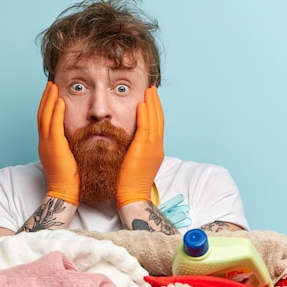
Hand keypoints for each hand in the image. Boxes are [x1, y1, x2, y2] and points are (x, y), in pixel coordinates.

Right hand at [37, 82, 79, 204]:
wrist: (64, 193)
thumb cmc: (71, 180)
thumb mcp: (69, 159)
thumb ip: (71, 147)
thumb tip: (79, 139)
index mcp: (47, 145)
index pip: (45, 120)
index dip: (48, 106)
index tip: (53, 94)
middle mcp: (44, 142)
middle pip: (42, 114)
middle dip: (46, 98)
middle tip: (51, 84)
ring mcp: (46, 144)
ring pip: (45, 116)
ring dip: (49, 99)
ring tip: (54, 86)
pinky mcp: (53, 146)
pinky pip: (53, 124)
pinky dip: (55, 111)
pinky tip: (60, 100)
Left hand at [115, 86, 164, 208]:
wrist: (132, 196)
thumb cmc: (128, 184)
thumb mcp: (134, 163)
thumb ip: (134, 151)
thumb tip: (127, 143)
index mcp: (155, 150)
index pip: (157, 126)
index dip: (155, 111)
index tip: (150, 100)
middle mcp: (157, 147)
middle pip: (159, 119)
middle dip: (156, 103)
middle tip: (152, 90)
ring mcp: (153, 148)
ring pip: (155, 120)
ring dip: (152, 103)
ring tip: (149, 91)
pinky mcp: (144, 149)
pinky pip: (146, 127)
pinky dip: (145, 114)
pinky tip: (141, 104)